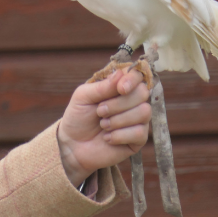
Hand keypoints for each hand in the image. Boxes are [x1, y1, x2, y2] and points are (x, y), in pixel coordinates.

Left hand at [56, 68, 150, 186]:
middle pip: (142, 93)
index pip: (137, 74)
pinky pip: (140, 132)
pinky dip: (120, 135)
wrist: (73, 145)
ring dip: (119, 120)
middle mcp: (132, 101)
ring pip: (144, 112)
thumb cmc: (78, 116)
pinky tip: (108, 138)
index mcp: (119, 86)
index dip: (132, 79)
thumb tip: (121, 73)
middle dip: (118, 104)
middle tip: (100, 111)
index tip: (120, 89)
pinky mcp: (138, 139)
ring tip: (103, 125)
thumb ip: (102, 86)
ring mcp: (138, 120)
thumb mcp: (83, 96)